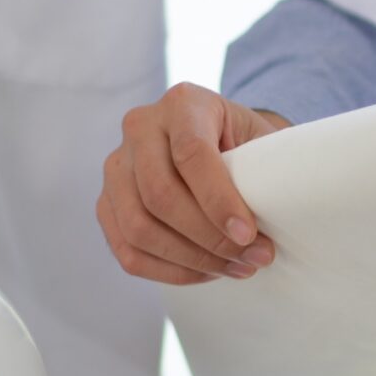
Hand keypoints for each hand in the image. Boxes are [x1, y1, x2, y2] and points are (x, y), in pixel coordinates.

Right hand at [97, 84, 292, 284]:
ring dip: (191, 260)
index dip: (218, 201)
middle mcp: (140, 127)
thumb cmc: (245, 144)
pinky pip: (127, 250)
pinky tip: (206, 272)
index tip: (248, 236)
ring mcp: (116, 166)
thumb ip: (265, 168)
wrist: (217, 142)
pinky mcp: (107, 202)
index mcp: (182, 103)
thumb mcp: (261, 140)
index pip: (191, 154)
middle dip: (209, 238)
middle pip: (160, 195)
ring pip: (139, 227)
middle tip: (253, 258)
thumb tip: (268, 218)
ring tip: (235, 268)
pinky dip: (169, 271)